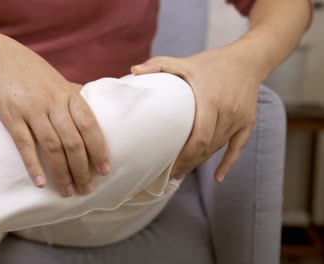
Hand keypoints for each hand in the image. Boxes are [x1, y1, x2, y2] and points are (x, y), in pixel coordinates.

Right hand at [0, 41, 110, 195]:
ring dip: (62, 172)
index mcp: (69, 94)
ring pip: (52, 146)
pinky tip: (41, 183)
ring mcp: (32, 109)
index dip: (99, 149)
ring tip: (68, 191)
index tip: (105, 170)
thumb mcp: (59, 81)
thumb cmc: (33, 72)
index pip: (90, 125)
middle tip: (87, 189)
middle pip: (73, 141)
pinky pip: (24, 144)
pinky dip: (33, 165)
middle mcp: (53, 102)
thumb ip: (76, 96)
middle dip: (82, 169)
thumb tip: (99, 110)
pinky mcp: (11, 116)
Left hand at [131, 45, 262, 181]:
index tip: (170, 166)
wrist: (247, 59)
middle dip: (190, 162)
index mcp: (211, 100)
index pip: (199, 137)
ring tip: (184, 171)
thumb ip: (159, 65)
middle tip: (173, 174)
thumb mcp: (185, 62)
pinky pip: (238, 147)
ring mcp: (240, 119)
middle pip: (208, 146)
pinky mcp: (247, 123)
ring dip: (202, 161)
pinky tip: (217, 177)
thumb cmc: (211, 63)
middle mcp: (228, 111)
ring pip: (219, 147)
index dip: (185, 156)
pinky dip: (228, 163)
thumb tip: (133, 70)